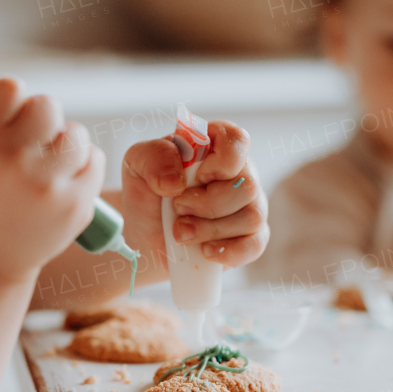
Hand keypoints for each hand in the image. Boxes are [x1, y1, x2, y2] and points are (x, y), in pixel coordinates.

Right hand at [0, 79, 104, 283]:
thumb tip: (10, 93)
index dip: (7, 103)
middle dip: (38, 121)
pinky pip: (94, 160)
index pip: (10, 87)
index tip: (3, 122)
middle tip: (27, 144)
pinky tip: (59, 180)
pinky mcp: (75, 205)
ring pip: (75, 134)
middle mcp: (13, 159)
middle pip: (48, 105)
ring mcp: (47, 184)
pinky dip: (80, 167)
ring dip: (62, 144)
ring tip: (44, 165)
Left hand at [121, 120, 267, 269]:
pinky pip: (255, 245)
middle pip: (246, 186)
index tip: (197, 177)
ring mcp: (250, 205)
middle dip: (206, 205)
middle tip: (178, 208)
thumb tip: (176, 181)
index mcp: (216, 145)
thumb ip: (154, 157)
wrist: (146, 232)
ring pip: (251, 217)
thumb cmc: (148, 191)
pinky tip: (205, 250)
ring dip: (209, 230)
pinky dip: (228, 251)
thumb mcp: (137, 162)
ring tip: (181, 231)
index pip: (238, 140)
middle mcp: (240, 172)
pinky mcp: (250, 236)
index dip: (222, 162)